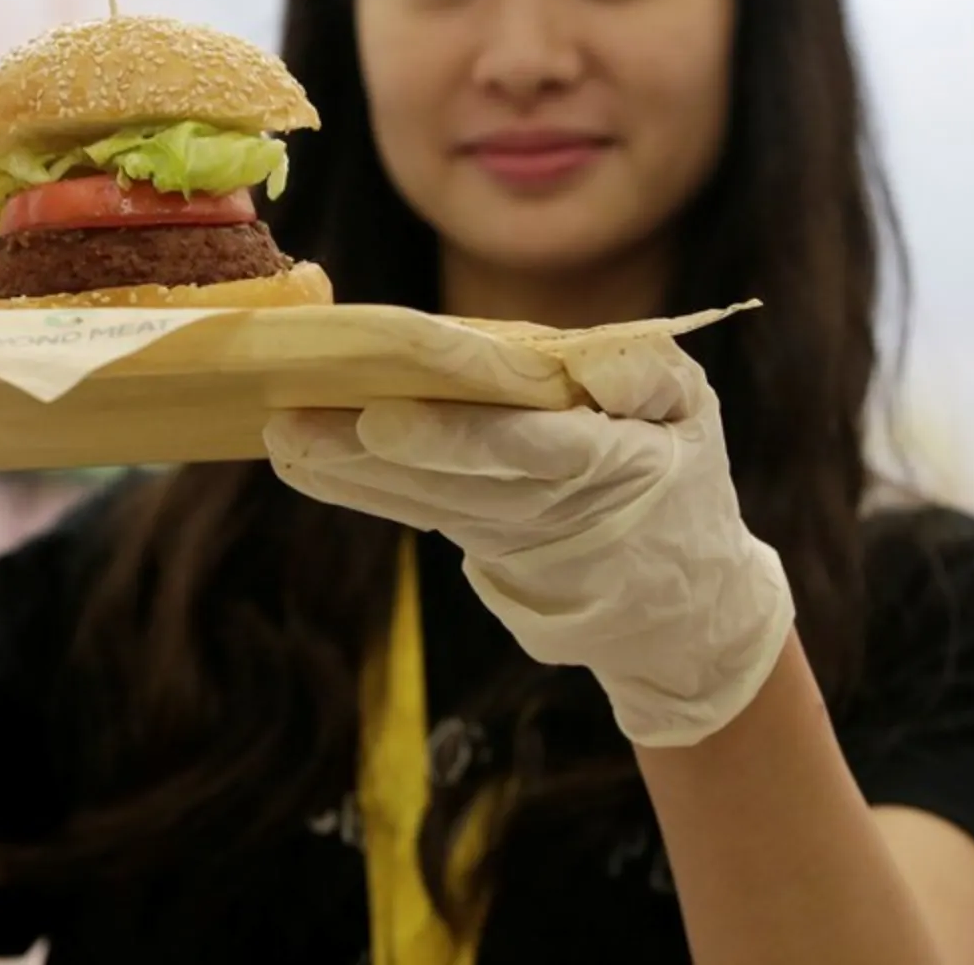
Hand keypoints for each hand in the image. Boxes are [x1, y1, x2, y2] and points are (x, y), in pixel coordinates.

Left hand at [264, 333, 792, 747]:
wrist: (682, 606)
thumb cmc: (683, 480)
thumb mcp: (694, 418)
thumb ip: (649, 379)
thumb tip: (592, 367)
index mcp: (612, 469)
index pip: (528, 451)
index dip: (454, 439)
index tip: (385, 418)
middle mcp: (548, 509)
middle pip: (449, 480)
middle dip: (368, 457)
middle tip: (294, 425)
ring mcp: (505, 534)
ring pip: (416, 502)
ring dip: (343, 472)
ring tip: (278, 436)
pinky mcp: (476, 541)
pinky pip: (411, 511)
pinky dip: (355, 487)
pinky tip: (298, 459)